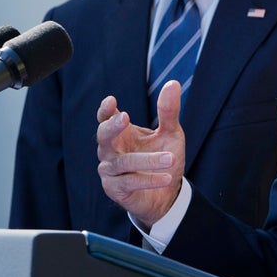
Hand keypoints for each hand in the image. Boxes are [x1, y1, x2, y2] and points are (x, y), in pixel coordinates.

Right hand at [96, 81, 186, 228]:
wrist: (167, 192)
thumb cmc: (163, 156)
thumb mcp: (170, 133)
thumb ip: (168, 111)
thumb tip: (172, 84)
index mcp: (121, 133)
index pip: (105, 118)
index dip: (105, 110)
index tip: (111, 101)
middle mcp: (111, 150)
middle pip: (103, 137)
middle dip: (112, 127)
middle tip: (125, 118)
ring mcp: (110, 170)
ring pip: (123, 162)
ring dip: (148, 160)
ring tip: (170, 158)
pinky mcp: (115, 189)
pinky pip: (130, 182)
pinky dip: (149, 179)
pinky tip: (166, 177)